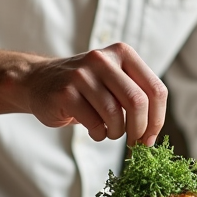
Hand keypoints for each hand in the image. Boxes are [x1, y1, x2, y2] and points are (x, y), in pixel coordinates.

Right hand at [21, 42, 166, 144]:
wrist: (38, 81)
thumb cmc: (85, 88)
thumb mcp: (114, 81)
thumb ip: (136, 96)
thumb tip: (152, 133)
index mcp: (123, 53)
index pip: (155, 89)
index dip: (157, 119)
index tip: (150, 138)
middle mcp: (103, 59)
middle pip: (138, 102)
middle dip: (140, 129)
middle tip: (134, 143)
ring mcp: (82, 74)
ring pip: (115, 114)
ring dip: (116, 133)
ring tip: (110, 132)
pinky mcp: (65, 92)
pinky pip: (94, 122)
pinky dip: (98, 134)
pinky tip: (94, 131)